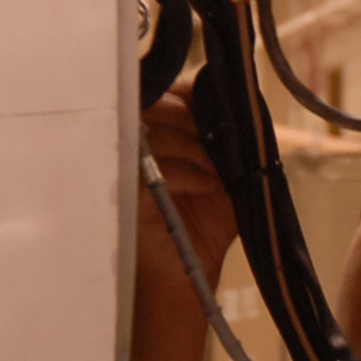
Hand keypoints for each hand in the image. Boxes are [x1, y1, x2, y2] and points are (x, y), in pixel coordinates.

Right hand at [139, 88, 238, 297]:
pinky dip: (190, 175)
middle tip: (222, 145)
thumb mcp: (226, 168)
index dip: (193, 95)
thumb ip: (227, 132)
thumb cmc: (205, 221)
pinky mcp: (127, 197)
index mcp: (155, 131)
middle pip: (156, 105)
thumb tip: (234, 99)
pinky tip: (208, 188)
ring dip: (197, 150)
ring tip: (218, 173)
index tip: (222, 111)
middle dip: (195, 120)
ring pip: (157, 136)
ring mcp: (126, 170)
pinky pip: (156, 171)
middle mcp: (134, 145)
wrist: (192, 270)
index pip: (166, 90)